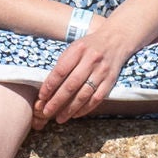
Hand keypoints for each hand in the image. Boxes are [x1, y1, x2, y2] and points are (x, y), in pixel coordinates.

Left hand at [35, 16, 150, 127]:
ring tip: (60, 118)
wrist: (116, 40)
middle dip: (57, 101)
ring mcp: (102, 72)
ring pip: (84, 94)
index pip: (60, 71)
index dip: (50, 86)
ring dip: (70, 109)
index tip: (41, 97)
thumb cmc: (89, 45)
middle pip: (71, 85)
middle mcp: (91, 60)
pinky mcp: (110, 81)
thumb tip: (48, 87)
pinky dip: (85, 108)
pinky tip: (75, 114)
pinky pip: (97, 98)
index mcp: (78, 50)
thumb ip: (63, 64)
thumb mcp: (74, 47)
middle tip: (46, 112)